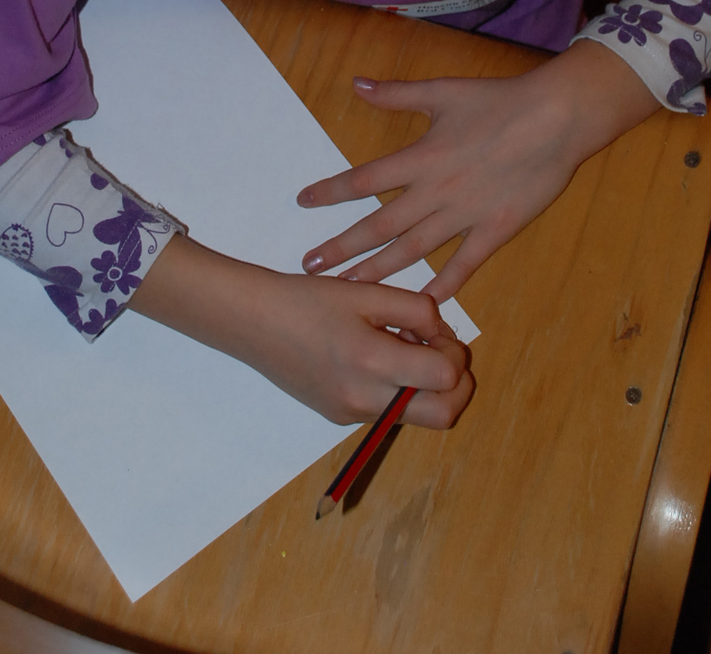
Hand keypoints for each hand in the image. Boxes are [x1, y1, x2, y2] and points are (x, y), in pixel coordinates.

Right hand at [130, 236, 473, 427]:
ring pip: (419, 418)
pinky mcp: (342, 418)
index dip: (453, 352)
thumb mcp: (367, 292)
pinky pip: (390, 412)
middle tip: (441, 353)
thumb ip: (416, 310)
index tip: (436, 331)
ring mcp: (353, 415)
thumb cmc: (308, 300)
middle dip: (456, 386)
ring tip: (406, 349)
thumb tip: (441, 335)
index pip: (445, 378)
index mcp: (373, 363)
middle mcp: (366, 400)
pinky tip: (379, 358)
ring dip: (429, 389)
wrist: (253, 322)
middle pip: (444, 416)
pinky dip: (401, 390)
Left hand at [297, 38, 658, 303]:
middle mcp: (436, 191)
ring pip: (414, 250)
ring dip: (378, 270)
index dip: (330, 192)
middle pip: (379, 226)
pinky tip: (423, 303)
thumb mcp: (442, 91)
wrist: (556, 118)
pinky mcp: (496, 229)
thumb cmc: (498, 100)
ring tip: (348, 287)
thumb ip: (396, 94)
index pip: (364, 180)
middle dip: (342, 248)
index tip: (303, 203)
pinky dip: (444, 284)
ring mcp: (466, 215)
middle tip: (310, 266)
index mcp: (421, 157)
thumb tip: (356, 84)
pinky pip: (465, 264)